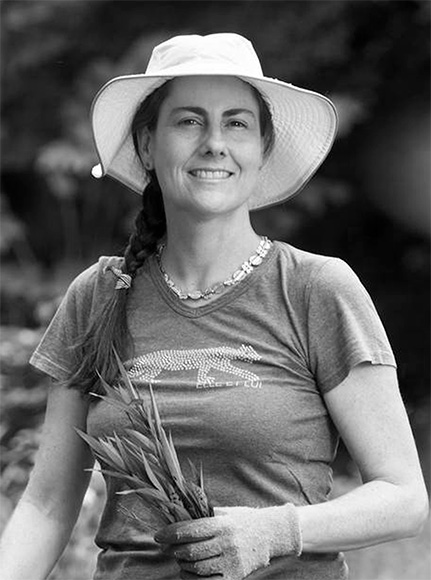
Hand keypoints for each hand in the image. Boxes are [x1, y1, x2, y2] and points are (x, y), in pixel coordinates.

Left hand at [154, 504, 301, 578]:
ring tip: (179, 559)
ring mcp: (231, 561)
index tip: (158, 536)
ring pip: (197, 568)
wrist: (270, 534)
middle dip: (174, 550)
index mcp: (222, 523)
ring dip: (182, 564)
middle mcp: (226, 542)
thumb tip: (177, 514)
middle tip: (167, 548)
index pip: (191, 529)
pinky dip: (192, 579)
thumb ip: (204, 515)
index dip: (171, 533)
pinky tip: (188, 572)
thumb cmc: (243, 520)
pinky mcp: (235, 577)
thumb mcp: (225, 512)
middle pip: (190, 551)